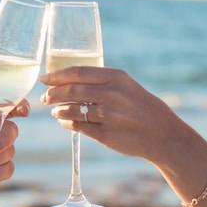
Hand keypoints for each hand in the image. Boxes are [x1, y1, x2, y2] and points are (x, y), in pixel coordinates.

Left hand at [40, 66, 179, 161]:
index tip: (44, 78)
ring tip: (54, 110)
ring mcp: (109, 115)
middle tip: (44, 97)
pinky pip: (79, 127)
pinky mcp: (106, 135)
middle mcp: (112, 94)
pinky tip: (64, 121)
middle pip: (72, 91)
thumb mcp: (125, 85)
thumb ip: (100, 80)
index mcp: (116, 77)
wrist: (162, 133)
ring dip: (58, 110)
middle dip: (53, 94)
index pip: (77, 72)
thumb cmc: (140, 105)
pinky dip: (67, 123)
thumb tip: (66, 79)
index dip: (56, 75)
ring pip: (73, 110)